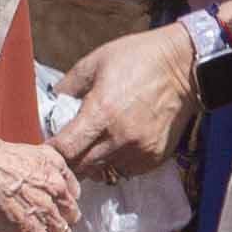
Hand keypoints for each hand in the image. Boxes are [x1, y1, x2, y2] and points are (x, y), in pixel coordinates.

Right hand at [0, 134, 79, 231]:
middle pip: (69, 216)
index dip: (64, 203)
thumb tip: (15, 173)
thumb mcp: (17, 152)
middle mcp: (55, 189)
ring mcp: (44, 212)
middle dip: (61, 225)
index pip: (71, 191)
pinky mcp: (30, 231)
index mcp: (52, 166)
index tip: (60, 208)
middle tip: (50, 230)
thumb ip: (26, 166)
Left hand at [53, 21, 197, 177]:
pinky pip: (126, 171)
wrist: (184, 65)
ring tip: (92, 147)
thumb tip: (50, 105)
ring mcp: (139, 150)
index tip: (47, 148)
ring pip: (103, 172)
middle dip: (69, 161)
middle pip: (81, 168)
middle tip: (66, 151)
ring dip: (93, 163)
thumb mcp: (95, 62)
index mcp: (101, 112)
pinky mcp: (155, 157)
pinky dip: (116, 163)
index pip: (65, 149)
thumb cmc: (138, 58)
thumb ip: (68, 86)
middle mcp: (120, 137)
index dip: (51, 151)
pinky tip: (116, 146)